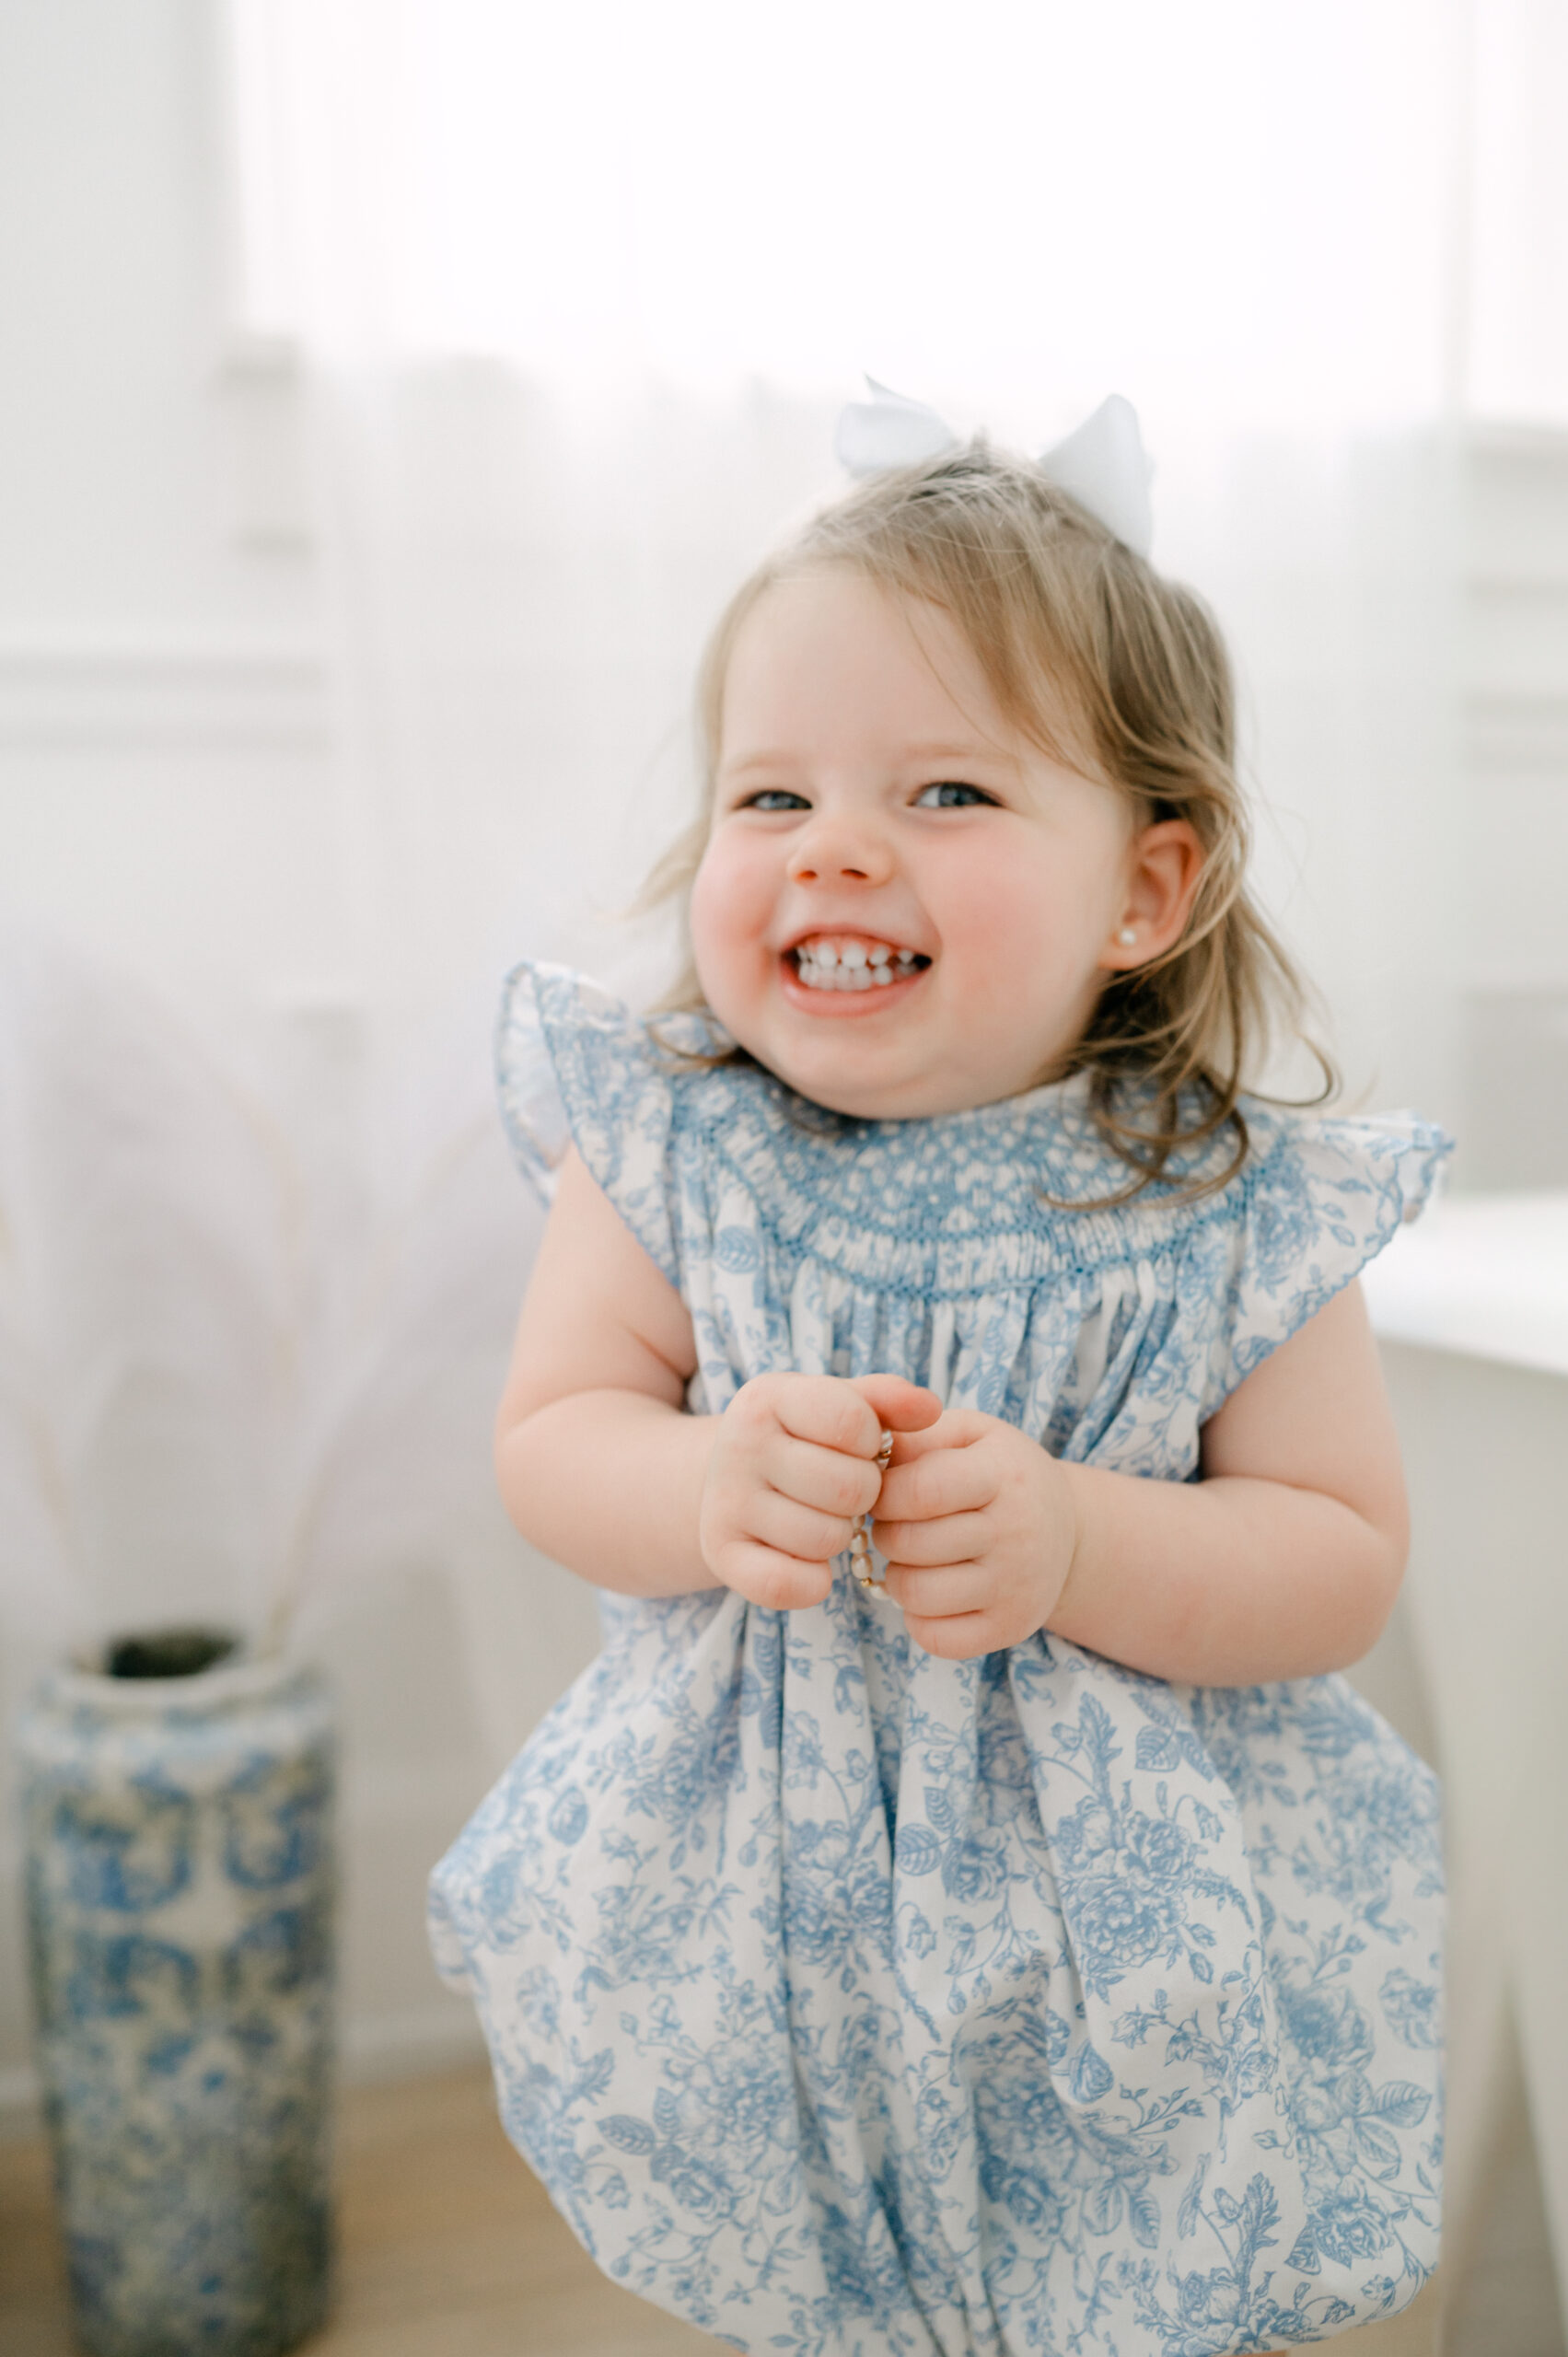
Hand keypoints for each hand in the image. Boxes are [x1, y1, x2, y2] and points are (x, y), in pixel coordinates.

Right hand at [699, 1372, 941, 1610]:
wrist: (727, 1479)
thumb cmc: (801, 1440)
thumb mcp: (837, 1405)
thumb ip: (887, 1399)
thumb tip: (930, 1407)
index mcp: (769, 1398)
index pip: (852, 1422)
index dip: (872, 1443)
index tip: (858, 1448)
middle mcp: (737, 1445)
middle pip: (848, 1488)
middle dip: (863, 1494)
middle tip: (845, 1491)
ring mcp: (724, 1502)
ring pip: (826, 1539)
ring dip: (840, 1537)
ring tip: (823, 1518)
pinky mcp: (720, 1554)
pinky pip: (790, 1585)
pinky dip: (813, 1581)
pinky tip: (808, 1559)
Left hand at [873, 1410, 1078, 1657]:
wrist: (1068, 1530)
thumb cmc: (1002, 1473)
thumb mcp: (971, 1435)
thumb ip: (918, 1435)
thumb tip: (867, 1452)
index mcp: (1003, 1475)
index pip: (920, 1490)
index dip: (883, 1494)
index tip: (883, 1492)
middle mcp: (1016, 1533)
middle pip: (910, 1544)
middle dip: (886, 1533)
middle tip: (896, 1525)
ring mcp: (1016, 1587)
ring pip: (916, 1594)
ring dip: (897, 1576)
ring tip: (912, 1557)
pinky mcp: (1010, 1628)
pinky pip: (934, 1637)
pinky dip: (918, 1617)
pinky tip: (931, 1590)